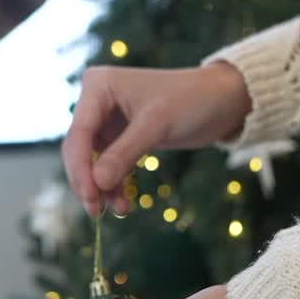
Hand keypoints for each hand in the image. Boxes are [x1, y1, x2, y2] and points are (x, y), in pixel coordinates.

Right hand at [63, 62, 251, 216]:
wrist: (220, 99)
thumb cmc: (190, 100)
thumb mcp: (156, 125)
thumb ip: (124, 154)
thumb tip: (97, 183)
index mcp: (99, 87)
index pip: (79, 133)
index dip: (80, 168)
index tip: (90, 198)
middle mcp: (97, 101)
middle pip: (79, 149)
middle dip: (88, 181)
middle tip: (96, 211)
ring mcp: (107, 120)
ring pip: (92, 161)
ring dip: (102, 188)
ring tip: (120, 210)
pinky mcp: (120, 136)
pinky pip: (109, 165)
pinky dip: (114, 184)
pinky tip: (124, 203)